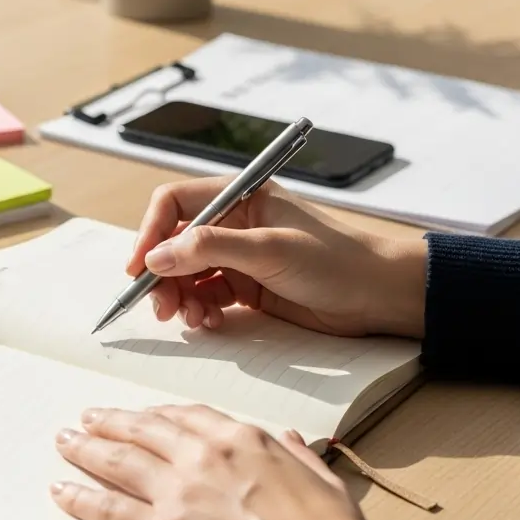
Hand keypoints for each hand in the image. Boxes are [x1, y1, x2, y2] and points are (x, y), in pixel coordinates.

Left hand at [50, 406, 368, 519]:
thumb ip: (300, 454)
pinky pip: (108, 508)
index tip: (145, 414)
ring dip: (85, 449)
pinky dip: (80, 498)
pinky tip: (62, 491)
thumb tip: (291, 438)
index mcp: (242, 439)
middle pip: (143, 430)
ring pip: (118, 461)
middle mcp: (202, 456)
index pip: (188, 416)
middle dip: (111, 422)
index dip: (159, 414)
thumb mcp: (323, 479)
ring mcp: (177, 491)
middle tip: (89, 419)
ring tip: (66, 442)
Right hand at [128, 177, 426, 337]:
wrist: (379, 296)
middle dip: (162, 275)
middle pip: (174, 243)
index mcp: (240, 197)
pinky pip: (207, 297)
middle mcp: (234, 223)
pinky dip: (200, 311)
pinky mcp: (248, 287)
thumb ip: (211, 249)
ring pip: (187, 274)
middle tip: (161, 306)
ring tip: (190, 319)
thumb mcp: (270, 249)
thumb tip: (156, 257)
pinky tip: (209, 323)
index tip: (140, 267)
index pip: (175, 203)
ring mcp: (240, 257)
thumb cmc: (337, 260)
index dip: (151, 232)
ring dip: (180, 297)